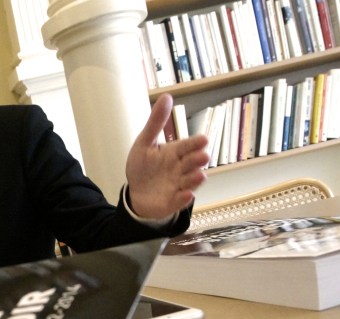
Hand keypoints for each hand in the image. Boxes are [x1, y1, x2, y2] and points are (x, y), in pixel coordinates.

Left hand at [125, 94, 210, 218]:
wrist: (136, 193)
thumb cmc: (144, 166)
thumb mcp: (145, 142)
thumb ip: (156, 122)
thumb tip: (167, 96)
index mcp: (174, 153)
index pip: (187, 146)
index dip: (194, 144)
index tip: (203, 139)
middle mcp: (180, 169)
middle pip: (191, 163)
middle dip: (197, 160)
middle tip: (203, 156)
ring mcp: (178, 186)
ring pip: (190, 182)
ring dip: (195, 179)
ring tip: (200, 175)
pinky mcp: (173, 201)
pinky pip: (180, 200)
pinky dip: (183, 198)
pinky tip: (186, 194)